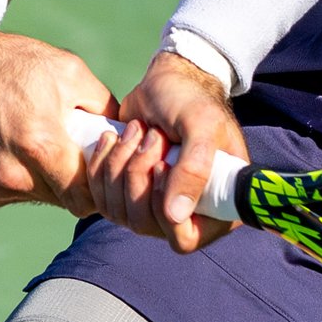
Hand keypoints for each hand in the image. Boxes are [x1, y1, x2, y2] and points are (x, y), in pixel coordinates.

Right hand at [0, 25, 117, 209]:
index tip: (102, 167)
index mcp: (40, 146)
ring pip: (37, 197)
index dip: (99, 184)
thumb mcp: (67, 70)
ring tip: (38, 140)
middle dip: (74, 181)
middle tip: (73, 150)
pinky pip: (10, 192)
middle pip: (64, 200)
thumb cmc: (9, 61)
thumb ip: (103, 107)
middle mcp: (12, 174)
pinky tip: (10, 143)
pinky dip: (18, 174)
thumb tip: (123, 136)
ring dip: (46, 178)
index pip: (86, 196)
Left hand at [81, 50, 245, 251]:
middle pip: (145, 225)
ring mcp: (154, 207)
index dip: (165, 209)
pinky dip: (103, 165)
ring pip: (120, 213)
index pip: (184, 239)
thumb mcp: (201, 127)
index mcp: (218, 206)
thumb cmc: (193, 102)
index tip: (163, 166)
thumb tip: (175, 216)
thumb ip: (194, 170)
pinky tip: (113, 138)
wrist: (167, 83)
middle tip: (151, 138)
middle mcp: (186, 214)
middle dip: (139, 177)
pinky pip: (103, 199)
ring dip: (120, 167)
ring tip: (136, 133)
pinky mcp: (128, 193)